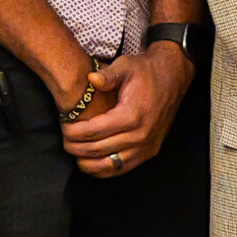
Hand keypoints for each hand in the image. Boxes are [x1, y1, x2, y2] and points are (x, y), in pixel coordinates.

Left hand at [62, 43, 193, 177]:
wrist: (172, 78)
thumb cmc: (145, 71)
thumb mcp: (126, 66)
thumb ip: (107, 75)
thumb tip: (90, 79)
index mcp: (131, 115)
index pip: (94, 131)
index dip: (74, 132)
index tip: (63, 127)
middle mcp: (140, 135)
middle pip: (98, 150)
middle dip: (76, 147)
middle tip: (64, 141)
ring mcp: (145, 147)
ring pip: (109, 165)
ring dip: (88, 162)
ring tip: (74, 153)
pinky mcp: (149, 152)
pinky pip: (122, 168)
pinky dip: (104, 170)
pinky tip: (91, 163)